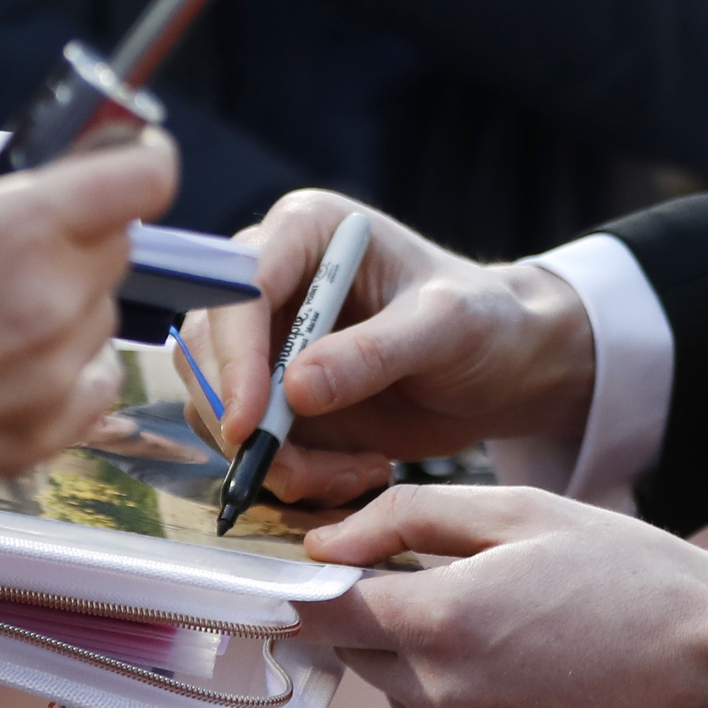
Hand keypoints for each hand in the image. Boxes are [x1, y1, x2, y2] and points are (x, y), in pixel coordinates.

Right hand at [0, 134, 175, 504]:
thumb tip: (14, 172)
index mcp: (17, 226)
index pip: (144, 174)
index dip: (138, 155)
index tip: (119, 155)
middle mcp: (54, 295)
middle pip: (116, 240)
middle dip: (75, 232)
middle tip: (10, 247)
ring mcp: (58, 368)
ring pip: (101, 309)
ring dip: (65, 301)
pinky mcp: (51, 428)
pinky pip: (96, 374)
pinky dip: (67, 365)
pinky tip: (5, 365)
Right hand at [178, 190, 594, 502]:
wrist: (502, 367)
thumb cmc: (483, 321)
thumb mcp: (445, 327)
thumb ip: (375, 352)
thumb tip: (294, 388)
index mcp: (305, 231)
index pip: (239, 287)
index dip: (234, 357)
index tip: (252, 424)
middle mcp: (272, 279)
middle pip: (205, 349)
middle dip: (242, 420)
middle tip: (296, 475)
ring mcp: (265, 341)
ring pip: (217, 406)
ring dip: (275, 459)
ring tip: (355, 475)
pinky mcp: (274, 396)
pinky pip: (249, 444)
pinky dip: (293, 476)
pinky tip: (358, 474)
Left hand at [299, 486, 707, 707]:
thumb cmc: (629, 576)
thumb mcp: (524, 512)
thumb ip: (410, 517)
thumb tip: (327, 544)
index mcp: (442, 619)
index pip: (323, 610)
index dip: (317, 587)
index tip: (325, 577)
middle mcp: (440, 698)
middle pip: (362, 657)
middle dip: (390, 622)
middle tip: (464, 597)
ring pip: (402, 704)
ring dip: (429, 672)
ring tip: (512, 644)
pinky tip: (519, 693)